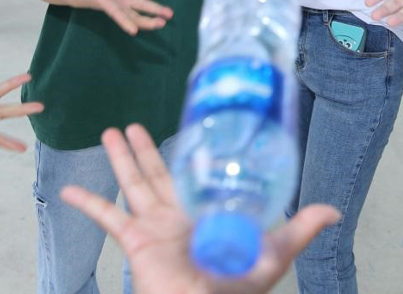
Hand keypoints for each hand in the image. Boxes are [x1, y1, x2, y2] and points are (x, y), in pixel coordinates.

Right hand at [61, 124, 339, 293]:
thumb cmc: (238, 288)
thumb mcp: (273, 254)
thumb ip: (299, 230)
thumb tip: (334, 211)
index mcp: (207, 211)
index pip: (194, 175)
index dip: (185, 152)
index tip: (181, 128)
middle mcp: (178, 215)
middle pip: (156, 173)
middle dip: (144, 149)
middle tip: (131, 125)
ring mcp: (155, 227)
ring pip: (133, 183)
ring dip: (121, 158)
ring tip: (109, 132)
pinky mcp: (136, 242)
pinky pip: (107, 218)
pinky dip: (87, 203)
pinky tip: (68, 190)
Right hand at [67, 0, 173, 35]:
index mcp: (105, 3)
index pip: (115, 13)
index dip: (124, 22)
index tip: (134, 32)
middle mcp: (118, 5)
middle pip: (135, 15)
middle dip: (148, 20)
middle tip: (162, 22)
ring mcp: (126, 1)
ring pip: (142, 8)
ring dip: (156, 10)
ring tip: (170, 14)